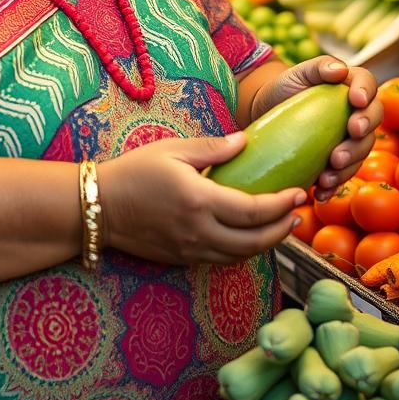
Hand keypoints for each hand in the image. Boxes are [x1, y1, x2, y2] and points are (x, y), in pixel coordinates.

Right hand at [97, 134, 304, 265]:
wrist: (100, 205)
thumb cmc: (135, 171)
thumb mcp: (174, 149)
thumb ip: (213, 148)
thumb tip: (246, 140)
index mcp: (199, 201)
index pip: (253, 211)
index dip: (281, 205)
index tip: (298, 193)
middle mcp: (199, 231)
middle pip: (254, 242)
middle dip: (281, 230)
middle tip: (297, 214)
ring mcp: (190, 250)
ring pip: (240, 256)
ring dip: (266, 244)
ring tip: (281, 227)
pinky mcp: (182, 259)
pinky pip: (221, 259)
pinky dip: (242, 251)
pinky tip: (249, 236)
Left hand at [251, 56, 381, 202]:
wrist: (265, 111)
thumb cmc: (285, 87)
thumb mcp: (298, 72)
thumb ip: (319, 66)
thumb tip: (340, 71)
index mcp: (351, 86)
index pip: (369, 84)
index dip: (366, 92)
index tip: (356, 101)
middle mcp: (356, 113)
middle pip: (371, 123)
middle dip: (360, 138)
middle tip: (341, 147)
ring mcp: (348, 138)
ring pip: (360, 153)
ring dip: (347, 166)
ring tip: (327, 176)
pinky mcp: (336, 160)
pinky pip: (342, 175)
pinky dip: (334, 186)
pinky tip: (321, 192)